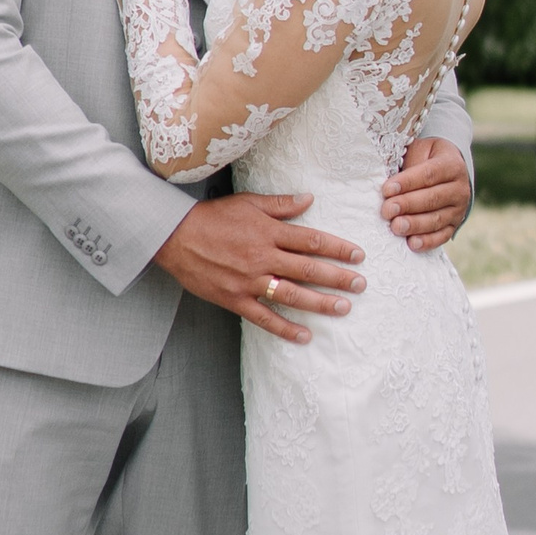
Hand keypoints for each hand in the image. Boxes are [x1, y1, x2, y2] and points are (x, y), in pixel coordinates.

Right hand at [153, 193, 366, 344]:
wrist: (174, 236)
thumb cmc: (212, 217)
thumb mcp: (248, 202)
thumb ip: (280, 204)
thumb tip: (309, 199)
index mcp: (269, 232)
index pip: (312, 241)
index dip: (338, 248)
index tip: (358, 255)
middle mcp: (263, 257)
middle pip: (308, 269)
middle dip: (338, 278)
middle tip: (361, 284)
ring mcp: (250, 281)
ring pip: (292, 294)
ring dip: (320, 303)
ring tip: (343, 308)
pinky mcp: (235, 299)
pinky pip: (264, 317)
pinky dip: (285, 328)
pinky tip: (305, 336)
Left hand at [381, 136, 470, 251]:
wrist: (448, 172)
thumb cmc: (426, 159)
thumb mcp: (421, 151)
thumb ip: (409, 163)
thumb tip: (388, 180)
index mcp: (452, 165)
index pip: (429, 174)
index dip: (407, 182)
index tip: (387, 189)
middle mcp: (459, 188)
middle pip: (432, 198)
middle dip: (408, 205)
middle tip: (387, 210)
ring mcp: (459, 209)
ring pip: (437, 219)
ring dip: (415, 225)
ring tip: (396, 227)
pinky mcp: (454, 225)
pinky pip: (442, 236)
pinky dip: (427, 241)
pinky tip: (412, 243)